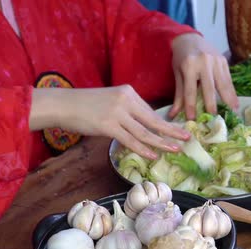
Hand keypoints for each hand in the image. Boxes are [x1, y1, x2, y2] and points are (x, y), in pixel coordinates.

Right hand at [29, 86, 190, 158]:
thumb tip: (142, 128)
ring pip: (144, 131)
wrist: (63, 104)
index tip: (178, 131)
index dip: (165, 124)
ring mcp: (117, 113)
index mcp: (129, 92)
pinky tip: (153, 154)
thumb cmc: (86, 105)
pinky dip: (143, 148)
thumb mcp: (111, 101)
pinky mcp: (108, 125)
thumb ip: (127, 112)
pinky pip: (130, 139)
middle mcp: (126, 100)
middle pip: (153, 120)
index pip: (150, 112)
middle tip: (187, 138)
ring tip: (175, 149)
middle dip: (172, 131)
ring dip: (161, 142)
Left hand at [168, 33, 238, 119]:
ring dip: (228, 100)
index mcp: (189, 65)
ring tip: (232, 113)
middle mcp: (204, 62)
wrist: (189, 38)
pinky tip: (235, 103)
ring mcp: (216, 60)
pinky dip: (232, 92)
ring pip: (223, 84)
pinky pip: (228, 79)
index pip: (190, 90)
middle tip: (214, 119)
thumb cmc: (181, 58)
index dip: (191, 106)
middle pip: (209, 88)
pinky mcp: (224, 61)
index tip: (193, 119)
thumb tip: (173, 115)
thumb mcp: (177, 74)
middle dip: (211, 104)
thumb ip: (178, 95)